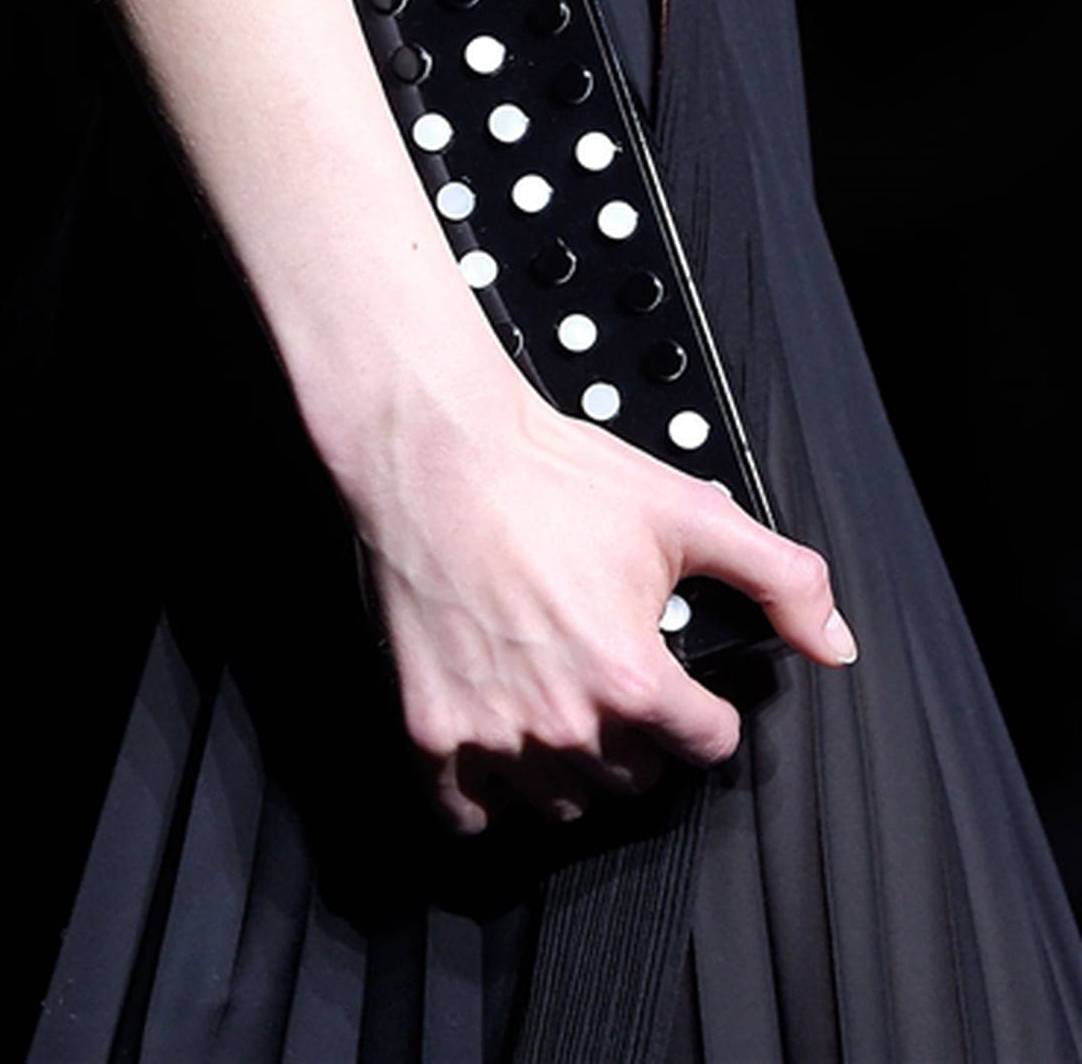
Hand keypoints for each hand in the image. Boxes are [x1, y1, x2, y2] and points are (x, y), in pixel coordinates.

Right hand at [343, 370, 854, 833]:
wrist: (438, 450)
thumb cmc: (550, 474)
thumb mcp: (689, 510)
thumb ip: (781, 579)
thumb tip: (834, 643)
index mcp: (632, 676)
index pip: (705, 746)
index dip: (704, 711)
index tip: (683, 688)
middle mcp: (565, 720)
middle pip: (633, 779)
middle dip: (638, 736)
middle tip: (616, 677)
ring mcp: (492, 733)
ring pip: (559, 802)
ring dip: (570, 767)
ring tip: (564, 704)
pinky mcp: (430, 729)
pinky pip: (465, 813)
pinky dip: (484, 797)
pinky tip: (500, 752)